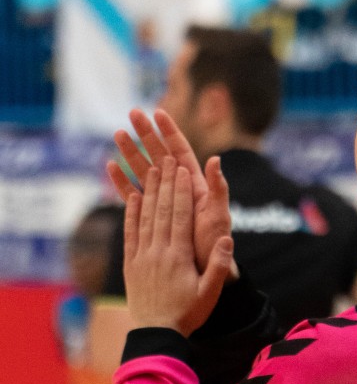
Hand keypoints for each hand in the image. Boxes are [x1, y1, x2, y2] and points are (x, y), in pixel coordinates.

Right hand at [109, 108, 236, 276]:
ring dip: (131, 153)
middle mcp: (178, 191)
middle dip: (146, 135)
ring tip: (118, 134)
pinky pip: (134, 196)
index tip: (158, 112)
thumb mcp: (219, 216)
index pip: (181, 152)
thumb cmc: (215, 245)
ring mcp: (164, 204)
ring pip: (144, 172)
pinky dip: (122, 182)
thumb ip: (218, 189)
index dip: (170, 132)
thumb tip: (215, 159)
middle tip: (132, 113)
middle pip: (159, 156)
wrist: (205, 272)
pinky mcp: (151, 218)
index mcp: (195, 187)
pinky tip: (110, 167)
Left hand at [124, 158, 233, 335]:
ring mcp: (142, 256)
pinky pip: (130, 233)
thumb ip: (218, 266)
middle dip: (164, 182)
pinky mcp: (130, 264)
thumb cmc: (188, 314)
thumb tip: (227, 238)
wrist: (157, 334)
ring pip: (145, 216)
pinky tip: (132, 196)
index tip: (182, 169)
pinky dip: (130, 212)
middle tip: (166, 159)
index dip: (180, 190)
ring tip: (151, 168)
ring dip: (148, 191)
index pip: (180, 216)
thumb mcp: (210, 294)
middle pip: (162, 210)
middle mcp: (158, 251)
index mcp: (179, 256)